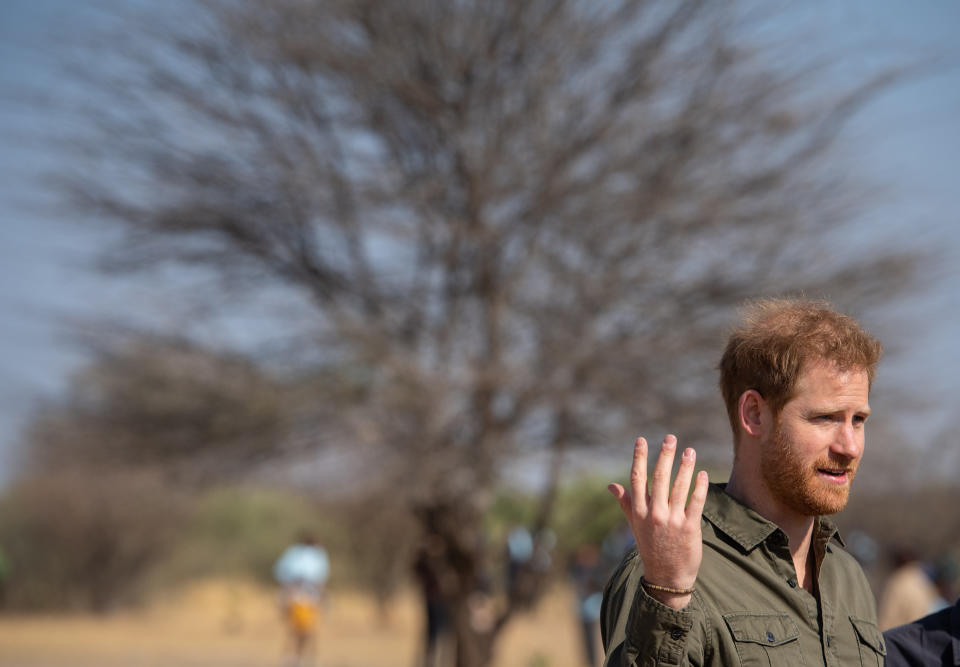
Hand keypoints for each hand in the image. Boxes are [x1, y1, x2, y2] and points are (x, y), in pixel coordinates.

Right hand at [608, 435, 708, 608]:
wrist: (666, 577)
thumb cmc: (650, 547)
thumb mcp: (634, 525)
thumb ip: (625, 502)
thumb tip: (610, 485)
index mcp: (638, 511)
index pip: (637, 478)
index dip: (639, 457)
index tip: (642, 440)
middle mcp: (653, 514)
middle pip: (659, 478)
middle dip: (665, 455)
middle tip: (671, 438)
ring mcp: (671, 521)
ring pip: (679, 487)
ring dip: (685, 467)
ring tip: (690, 451)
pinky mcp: (689, 528)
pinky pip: (695, 502)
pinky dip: (699, 487)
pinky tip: (702, 474)